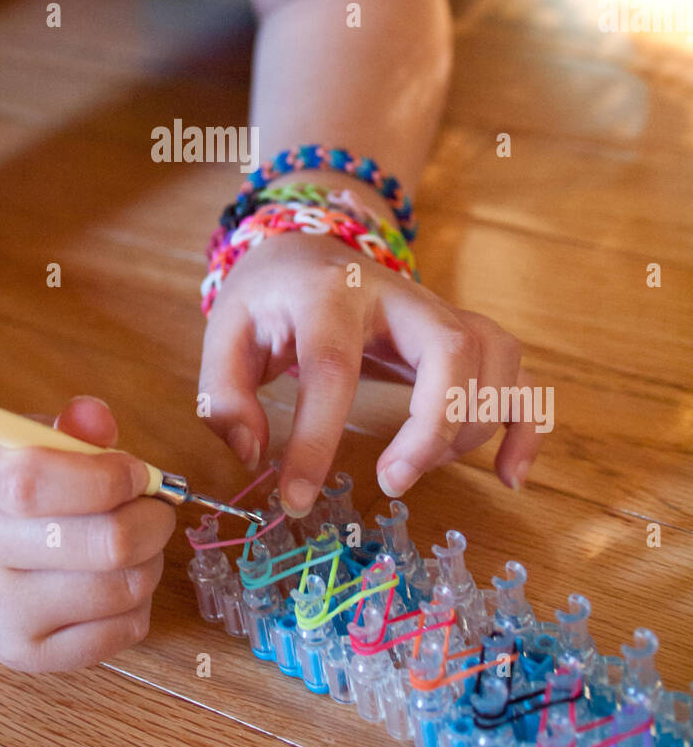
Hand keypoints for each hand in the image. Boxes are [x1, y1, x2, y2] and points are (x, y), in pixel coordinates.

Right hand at [0, 397, 175, 672]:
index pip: (38, 483)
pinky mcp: (26, 655)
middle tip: (157, 507)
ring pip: (121, 589)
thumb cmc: (21, 491)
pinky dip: (139, 603)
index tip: (138, 472)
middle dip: (152, 520)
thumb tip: (97, 418)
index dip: (108, 476)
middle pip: (103, 544)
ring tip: (138, 543)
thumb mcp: (38, 442)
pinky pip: (121, 632)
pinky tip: (120, 581)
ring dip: (151, 560)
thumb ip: (74, 428)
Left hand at [197, 231, 542, 516]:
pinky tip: (508, 476)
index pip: (333, 366)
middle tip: (392, 482)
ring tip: (413, 467)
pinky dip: (525, 428)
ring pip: (493, 360)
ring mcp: (441, 312)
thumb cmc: (269, 297)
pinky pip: (521, 377)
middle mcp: (399, 295)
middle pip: (451, 348)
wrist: (307, 249)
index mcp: (330, 293)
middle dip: (432, 426)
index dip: (316, 439)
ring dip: (467, 428)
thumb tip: (250, 455)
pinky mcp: (466, 337)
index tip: (296, 497)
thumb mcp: (225, 331)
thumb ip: (223, 392)